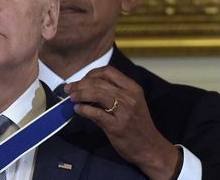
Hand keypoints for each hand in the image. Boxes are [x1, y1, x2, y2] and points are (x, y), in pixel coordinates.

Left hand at [65, 66, 179, 179]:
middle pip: (99, 82)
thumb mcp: (131, 103)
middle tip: (69, 89)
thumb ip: (113, 93)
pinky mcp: (116, 126)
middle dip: (80, 84)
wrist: (150, 148)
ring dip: (80, 94)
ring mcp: (124, 111)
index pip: (108, 71)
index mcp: (133, 88)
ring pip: (96, 94)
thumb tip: (87, 87)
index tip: (81, 80)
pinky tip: (78, 110)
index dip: (91, 74)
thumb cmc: (138, 125)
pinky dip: (83, 110)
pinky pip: (95, 113)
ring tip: (72, 98)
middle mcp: (129, 97)